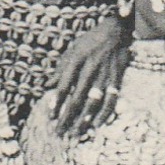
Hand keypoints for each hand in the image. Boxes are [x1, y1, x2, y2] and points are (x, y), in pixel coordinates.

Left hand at [52, 16, 128, 134]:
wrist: (116, 31)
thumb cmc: (90, 41)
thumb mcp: (72, 50)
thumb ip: (60, 69)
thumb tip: (47, 85)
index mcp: (76, 60)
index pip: (63, 86)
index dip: (56, 102)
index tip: (50, 117)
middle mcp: (90, 69)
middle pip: (77, 98)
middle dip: (67, 117)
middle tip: (60, 132)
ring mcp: (105, 75)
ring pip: (94, 102)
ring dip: (84, 119)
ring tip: (76, 133)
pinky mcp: (116, 79)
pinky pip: (111, 99)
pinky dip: (104, 113)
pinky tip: (97, 125)